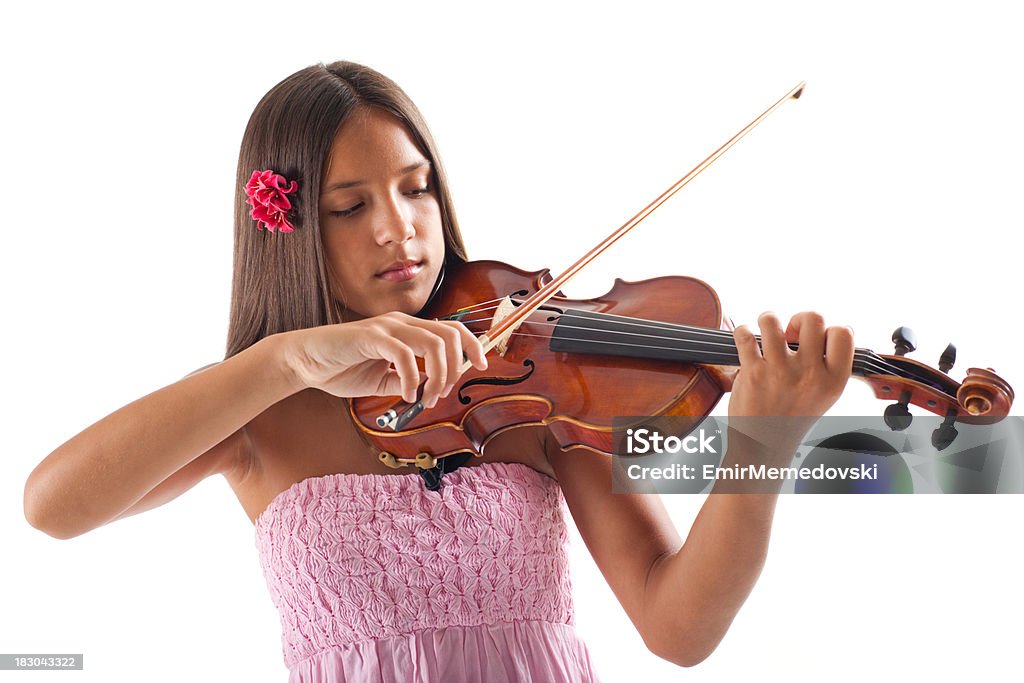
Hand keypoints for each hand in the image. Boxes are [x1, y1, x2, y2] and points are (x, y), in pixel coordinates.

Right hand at [281, 312, 487, 407]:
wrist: (306, 362)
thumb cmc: (343, 368)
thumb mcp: (384, 380)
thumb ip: (408, 381)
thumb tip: (431, 390)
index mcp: (409, 330)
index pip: (453, 329)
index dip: (473, 346)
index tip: (481, 366)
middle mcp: (402, 323)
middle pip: (450, 334)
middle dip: (457, 366)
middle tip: (442, 393)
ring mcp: (386, 328)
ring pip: (433, 343)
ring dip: (438, 375)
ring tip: (425, 396)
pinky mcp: (370, 337)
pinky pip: (404, 354)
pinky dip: (411, 378)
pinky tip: (404, 394)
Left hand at [727, 311, 853, 454]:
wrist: (765, 445)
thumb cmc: (793, 416)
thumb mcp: (824, 394)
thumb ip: (827, 364)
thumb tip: (815, 328)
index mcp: (833, 380)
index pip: (843, 334)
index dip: (828, 329)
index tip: (815, 339)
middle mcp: (809, 374)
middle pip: (812, 318)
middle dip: (798, 319)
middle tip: (790, 335)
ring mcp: (780, 372)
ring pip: (772, 320)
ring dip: (767, 320)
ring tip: (766, 333)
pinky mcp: (752, 373)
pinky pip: (745, 336)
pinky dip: (743, 332)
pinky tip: (747, 340)